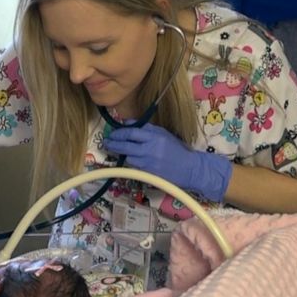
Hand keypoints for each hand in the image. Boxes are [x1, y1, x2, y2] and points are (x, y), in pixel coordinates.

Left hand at [104, 123, 233, 201]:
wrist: (189, 168)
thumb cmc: (176, 149)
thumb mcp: (163, 134)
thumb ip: (146, 129)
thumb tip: (127, 123)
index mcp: (154, 136)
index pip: (131, 132)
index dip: (119, 133)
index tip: (112, 133)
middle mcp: (150, 149)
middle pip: (125, 145)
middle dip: (114, 144)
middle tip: (107, 142)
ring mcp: (148, 162)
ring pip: (128, 157)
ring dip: (122, 154)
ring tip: (116, 150)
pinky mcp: (148, 173)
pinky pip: (134, 166)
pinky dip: (131, 163)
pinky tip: (129, 159)